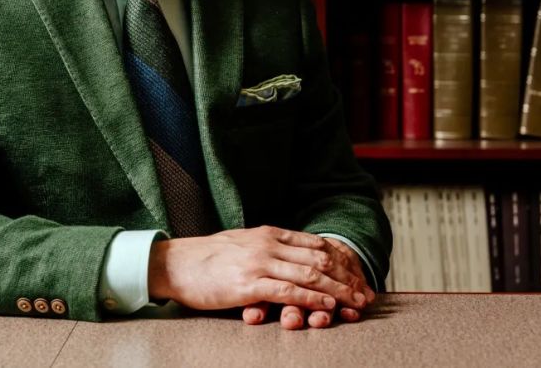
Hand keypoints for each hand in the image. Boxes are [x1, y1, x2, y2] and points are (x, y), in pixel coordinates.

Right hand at [146, 226, 373, 322]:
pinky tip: (327, 306)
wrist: (175, 264)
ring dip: (337, 291)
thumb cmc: (206, 259)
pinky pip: (288, 291)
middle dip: (347, 277)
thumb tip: (289, 255)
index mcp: (268, 233)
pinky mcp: (248, 284)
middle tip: (365, 294)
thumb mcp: (242, 244)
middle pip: (318, 259)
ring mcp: (258, 263)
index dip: (341, 261)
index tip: (358, 275)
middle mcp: (267, 244)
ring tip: (355, 303)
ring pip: (309, 275)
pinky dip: (312, 299)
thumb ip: (267, 247)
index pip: (315, 244)